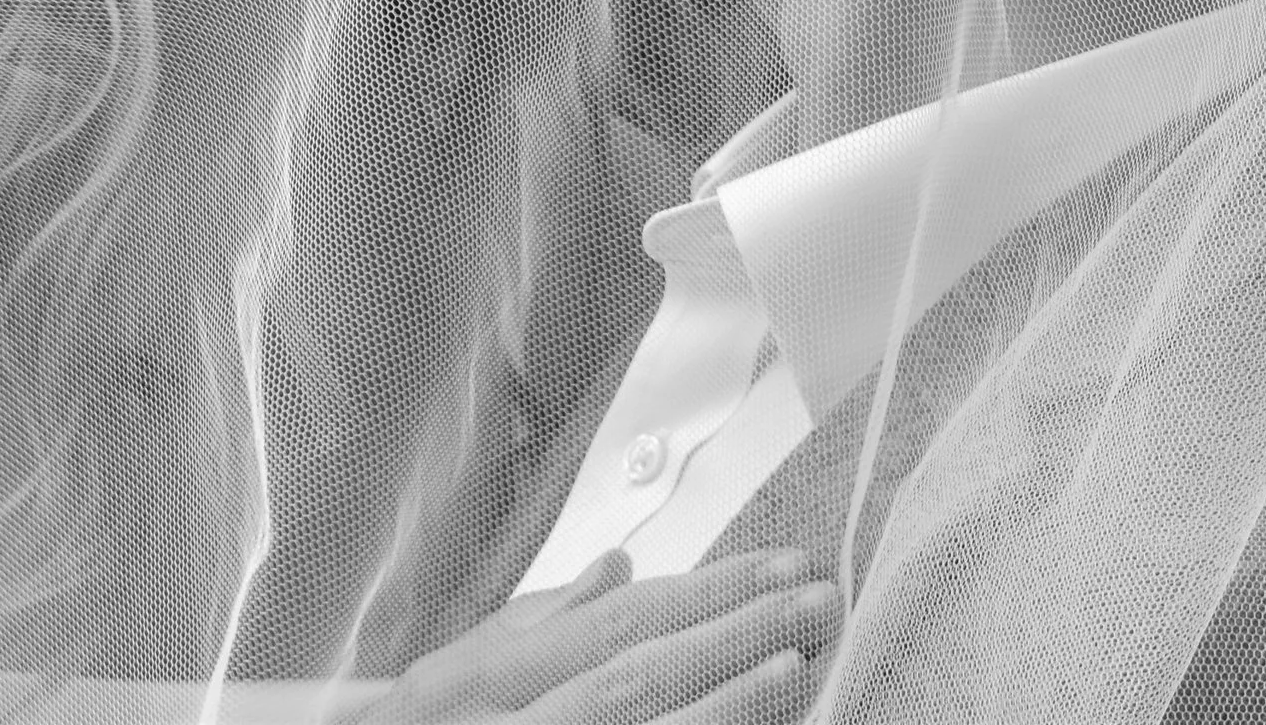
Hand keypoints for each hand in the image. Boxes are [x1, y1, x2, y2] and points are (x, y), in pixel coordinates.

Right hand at [348, 547, 839, 724]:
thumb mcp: (450, 678)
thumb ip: (536, 625)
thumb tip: (620, 571)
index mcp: (473, 681)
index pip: (610, 623)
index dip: (702, 593)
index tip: (776, 565)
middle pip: (635, 672)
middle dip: (733, 632)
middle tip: (815, 597)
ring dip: (729, 701)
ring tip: (798, 661)